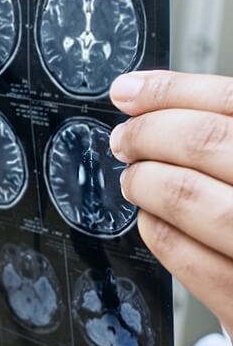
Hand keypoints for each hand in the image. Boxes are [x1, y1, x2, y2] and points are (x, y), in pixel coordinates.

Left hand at [109, 70, 232, 334]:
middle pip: (205, 140)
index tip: (128, 92)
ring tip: (135, 180)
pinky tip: (154, 220)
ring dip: (145, 181)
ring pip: (187, 195)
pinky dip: (157, 229)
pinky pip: (184, 253)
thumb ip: (226, 137)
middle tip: (124, 140)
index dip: (169, 91)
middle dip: (147, 134)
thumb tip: (150, 98)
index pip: (231, 100)